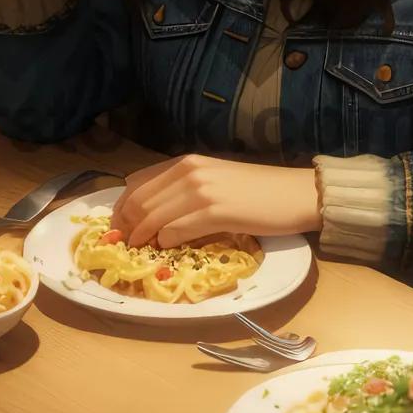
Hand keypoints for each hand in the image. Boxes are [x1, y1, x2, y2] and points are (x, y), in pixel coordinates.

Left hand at [107, 155, 320, 248]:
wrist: (294, 193)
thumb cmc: (256, 189)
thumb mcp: (213, 178)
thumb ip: (182, 187)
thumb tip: (150, 211)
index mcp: (186, 162)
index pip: (137, 182)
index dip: (121, 206)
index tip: (118, 226)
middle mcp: (189, 172)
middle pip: (140, 201)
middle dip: (126, 225)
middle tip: (124, 244)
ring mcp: (202, 191)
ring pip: (153, 216)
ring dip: (141, 236)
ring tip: (139, 249)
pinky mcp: (215, 212)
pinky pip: (177, 230)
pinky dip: (165, 241)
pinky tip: (165, 247)